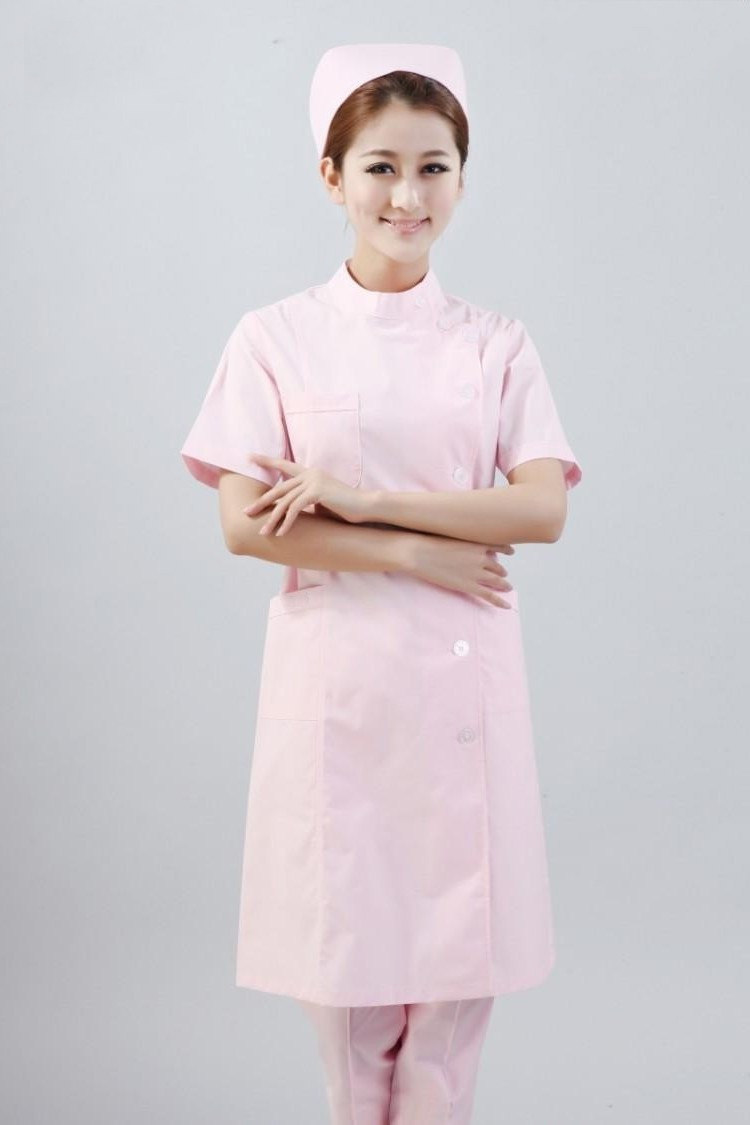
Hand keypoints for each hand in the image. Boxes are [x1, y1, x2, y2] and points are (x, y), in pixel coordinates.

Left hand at [242, 453, 371, 535]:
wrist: (365, 507)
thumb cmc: (345, 507)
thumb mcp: (321, 502)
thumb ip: (305, 501)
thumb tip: (290, 510)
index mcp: (310, 473)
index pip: (284, 465)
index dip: (266, 461)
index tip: (249, 457)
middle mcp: (310, 473)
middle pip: (279, 488)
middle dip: (261, 502)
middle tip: (246, 512)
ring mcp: (313, 481)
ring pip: (285, 501)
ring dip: (273, 519)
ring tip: (263, 532)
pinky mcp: (317, 492)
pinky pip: (295, 509)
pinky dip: (287, 523)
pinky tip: (281, 534)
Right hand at [399, 532, 515, 608]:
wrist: (419, 554)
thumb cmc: (430, 542)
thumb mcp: (451, 534)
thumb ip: (464, 540)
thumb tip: (467, 543)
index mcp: (477, 543)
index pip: (500, 546)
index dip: (507, 550)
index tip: (510, 551)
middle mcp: (481, 558)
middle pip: (497, 565)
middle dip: (500, 570)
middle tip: (503, 573)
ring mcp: (476, 573)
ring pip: (497, 580)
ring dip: (503, 584)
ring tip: (507, 586)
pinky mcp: (469, 586)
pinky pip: (490, 595)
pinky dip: (500, 601)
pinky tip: (507, 605)